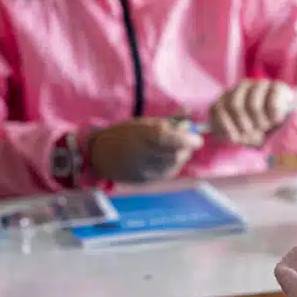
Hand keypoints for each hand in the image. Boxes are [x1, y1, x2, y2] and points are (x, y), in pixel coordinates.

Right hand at [86, 118, 203, 182]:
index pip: (172, 139)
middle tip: (185, 141)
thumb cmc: (123, 134)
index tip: (196, 138)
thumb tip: (190, 115)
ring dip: (180, 156)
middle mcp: (144, 155)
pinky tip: (165, 158)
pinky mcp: (146, 181)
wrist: (99, 156)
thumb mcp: (143, 123)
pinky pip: (168, 173)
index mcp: (142, 136)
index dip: (189, 140)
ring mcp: (145, 170)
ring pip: (175, 165)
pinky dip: (173, 165)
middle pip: (177, 154)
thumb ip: (168, 122)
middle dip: (186, 148)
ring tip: (172, 148)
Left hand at [208, 79, 293, 145]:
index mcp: (226, 96)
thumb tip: (217, 133)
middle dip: (244, 126)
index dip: (227, 127)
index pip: (218, 109)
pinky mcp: (277, 86)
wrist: (278, 121)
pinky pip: (272, 103)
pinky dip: (273, 116)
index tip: (236, 136)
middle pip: (235, 106)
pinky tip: (275, 120)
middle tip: (253, 132)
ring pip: (253, 105)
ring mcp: (259, 84)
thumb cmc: (253, 128)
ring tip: (264, 126)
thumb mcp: (235, 134)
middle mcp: (242, 86)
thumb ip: (223, 131)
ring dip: (259, 123)